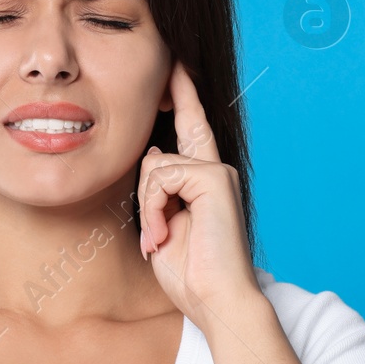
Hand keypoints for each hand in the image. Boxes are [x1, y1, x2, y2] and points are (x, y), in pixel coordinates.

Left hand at [138, 61, 262, 327]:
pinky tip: (164, 236)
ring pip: (154, 168)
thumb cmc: (191, 275)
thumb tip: (155, 154)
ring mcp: (216, 170)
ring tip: (161, 242)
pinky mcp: (214, 177)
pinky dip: (154, 209)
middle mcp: (214, 170)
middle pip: (155, 157)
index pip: (191, 127)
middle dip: (147, 197)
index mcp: (204, 181)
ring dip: (148, 210)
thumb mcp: (163, 226)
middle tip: (157, 238)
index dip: (183, 94)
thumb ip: (159, 190)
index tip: (176, 62)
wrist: (217, 300)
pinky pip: (161, 177)